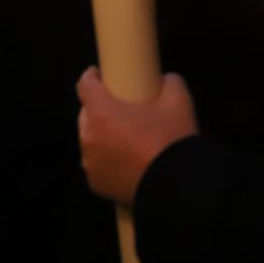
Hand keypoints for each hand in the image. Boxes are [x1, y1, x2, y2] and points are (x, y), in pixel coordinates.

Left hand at [77, 67, 197, 205]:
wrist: (178, 187)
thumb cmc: (172, 140)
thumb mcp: (178, 101)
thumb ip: (169, 82)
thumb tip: (166, 79)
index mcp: (101, 112)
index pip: (85, 85)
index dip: (91, 77)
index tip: (99, 75)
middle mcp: (89, 136)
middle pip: (87, 115)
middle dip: (99, 109)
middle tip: (121, 110)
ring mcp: (90, 162)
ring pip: (91, 141)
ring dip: (102, 136)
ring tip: (125, 139)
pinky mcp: (96, 184)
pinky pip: (98, 165)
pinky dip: (107, 161)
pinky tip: (125, 162)